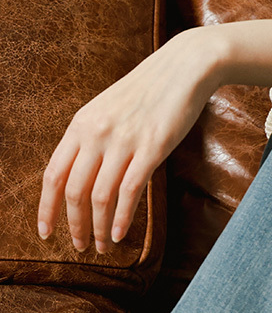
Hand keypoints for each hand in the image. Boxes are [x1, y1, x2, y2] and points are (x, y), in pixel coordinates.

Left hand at [37, 28, 219, 253]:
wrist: (184, 67)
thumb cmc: (148, 90)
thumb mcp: (107, 109)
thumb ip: (91, 138)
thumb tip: (80, 177)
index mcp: (81, 124)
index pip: (52, 175)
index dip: (46, 208)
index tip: (46, 232)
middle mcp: (97, 133)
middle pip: (74, 191)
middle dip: (74, 226)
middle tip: (80, 246)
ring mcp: (124, 140)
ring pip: (100, 197)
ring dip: (99, 228)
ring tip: (104, 245)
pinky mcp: (152, 147)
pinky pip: (130, 192)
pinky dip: (122, 219)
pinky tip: (122, 233)